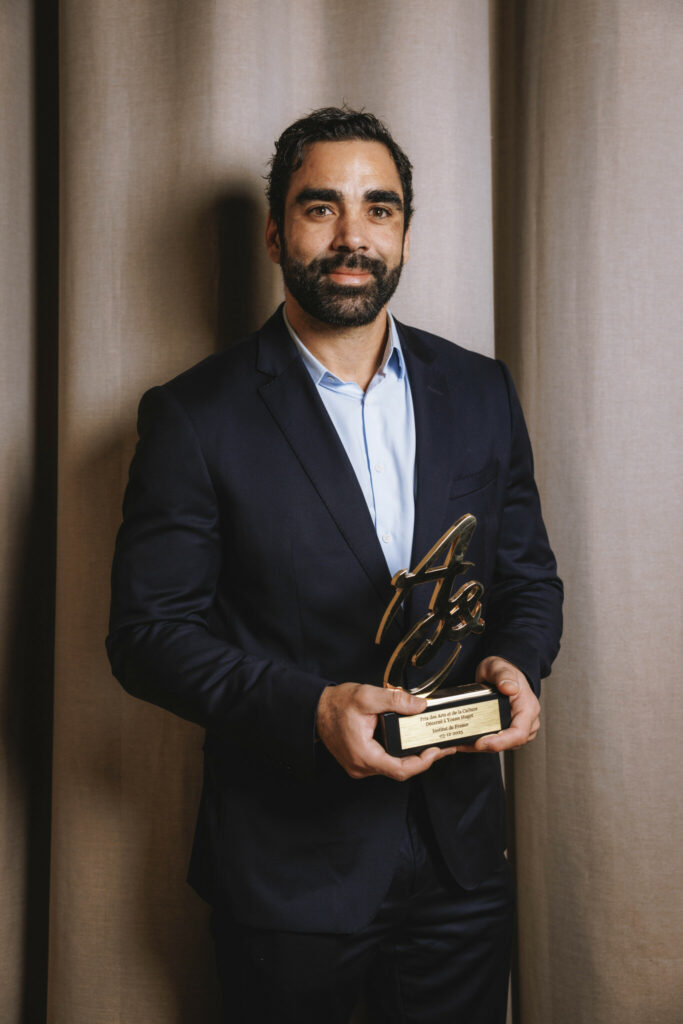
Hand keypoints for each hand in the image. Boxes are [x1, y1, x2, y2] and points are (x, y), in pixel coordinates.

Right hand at [316, 683, 457, 780]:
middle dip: (423, 759)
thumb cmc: (336, 704)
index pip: (401, 769)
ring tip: (431, 743)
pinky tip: (411, 743)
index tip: (437, 751)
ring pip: (393, 767)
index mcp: (364, 755)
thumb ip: (395, 700)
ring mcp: (361, 766)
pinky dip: (400, 754)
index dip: (423, 763)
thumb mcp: (367, 696)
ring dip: (412, 757)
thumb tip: (420, 705)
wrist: (316, 709)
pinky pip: (385, 762)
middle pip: (400, 770)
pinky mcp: (361, 761)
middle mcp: (362, 766)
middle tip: (442, 747)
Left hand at [455, 656, 540, 752]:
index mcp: (528, 708)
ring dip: (480, 747)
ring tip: (460, 743)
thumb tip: (508, 687)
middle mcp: (526, 722)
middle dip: (486, 746)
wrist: (501, 673)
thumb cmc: (504, 671)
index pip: (519, 733)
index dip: (500, 742)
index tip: (481, 742)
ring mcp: (518, 728)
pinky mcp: (508, 731)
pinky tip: (465, 741)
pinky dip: (480, 743)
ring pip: (501, 746)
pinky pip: (496, 742)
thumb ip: (503, 676)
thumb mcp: (500, 668)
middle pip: (509, 743)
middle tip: (464, 743)